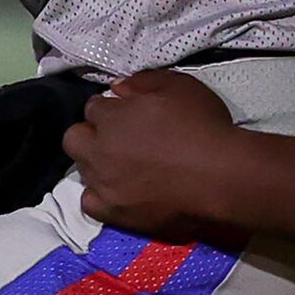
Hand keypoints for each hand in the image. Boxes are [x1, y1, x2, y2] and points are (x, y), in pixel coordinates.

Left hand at [63, 71, 249, 242]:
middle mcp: (99, 150)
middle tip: (117, 137)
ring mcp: (104, 184)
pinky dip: (100, 194)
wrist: (221, 178)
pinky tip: (119, 190)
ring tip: (123, 165)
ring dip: (97, 162)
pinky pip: (89, 202)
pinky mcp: (114, 213)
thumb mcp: (179, 87)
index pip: (93, 107)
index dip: (110, 108)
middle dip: (90, 133)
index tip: (126, 112)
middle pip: (74, 138)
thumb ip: (143, 82)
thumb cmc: (202, 127)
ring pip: (81, 170)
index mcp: (111, 117)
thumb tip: (118, 89)